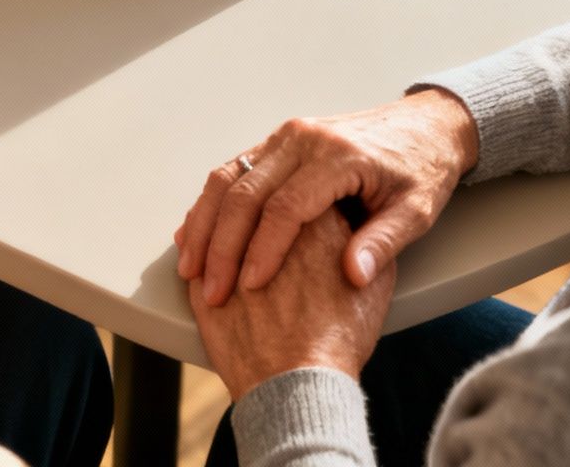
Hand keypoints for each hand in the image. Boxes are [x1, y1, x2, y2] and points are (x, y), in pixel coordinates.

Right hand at [175, 88, 478, 307]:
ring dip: (205, 224)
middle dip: (223, 246)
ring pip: (228, 178)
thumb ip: (384, 243)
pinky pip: (232, 171)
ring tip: (191, 268)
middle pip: (245, 193)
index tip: (250, 287)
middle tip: (212, 290)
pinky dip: (210, 206)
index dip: (264, 250)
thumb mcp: (417, 211)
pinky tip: (197, 235)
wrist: (427, 125)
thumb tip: (353, 277)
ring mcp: (285, 137)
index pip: (287, 207)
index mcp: (338, 156)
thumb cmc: (422, 170)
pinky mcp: (277, 143)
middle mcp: (303, 139)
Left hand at [189, 209, 395, 400]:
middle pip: (250, 196)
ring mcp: (228, 251)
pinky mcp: (202, 282)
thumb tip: (361, 234)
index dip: (299, 193)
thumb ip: (369, 247)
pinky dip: (196, 248)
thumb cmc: (339, 338)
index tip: (298, 203)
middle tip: (253, 208)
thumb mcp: (375, 285)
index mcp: (314, 216)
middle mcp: (266, 226)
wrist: (298, 381)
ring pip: (215, 218)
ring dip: (215, 220)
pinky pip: (194, 253)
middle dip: (248, 201)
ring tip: (220, 229)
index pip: (299, 188)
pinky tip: (201, 254)